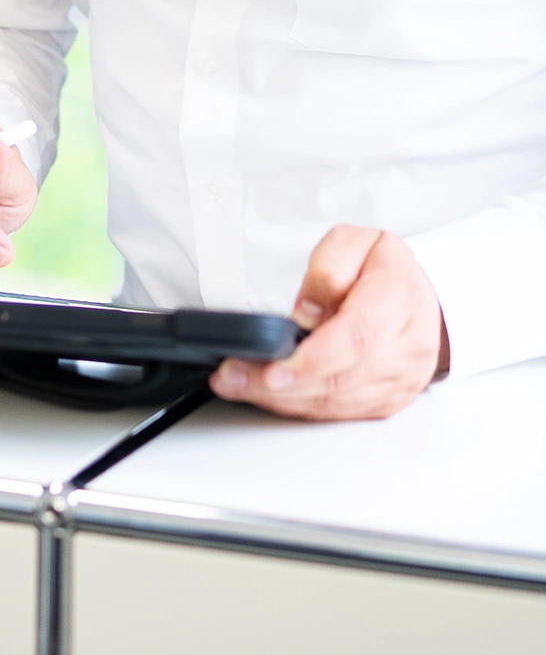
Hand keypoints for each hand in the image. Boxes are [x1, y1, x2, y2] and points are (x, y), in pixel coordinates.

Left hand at [209, 225, 446, 420]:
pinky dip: (297, 406)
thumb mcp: (356, 241)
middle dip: (282, 383)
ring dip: (282, 399)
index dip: (313, 358)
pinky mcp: (385, 402)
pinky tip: (265, 394)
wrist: (419, 298)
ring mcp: (399, 381)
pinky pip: (338, 413)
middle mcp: (406, 347)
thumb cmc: (384, 269)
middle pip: (341, 377)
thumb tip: (307, 310)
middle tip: (234, 377)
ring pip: (336, 402)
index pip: (358, 336)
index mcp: (400, 298)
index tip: (274, 368)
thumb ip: (329, 267)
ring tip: (237, 384)